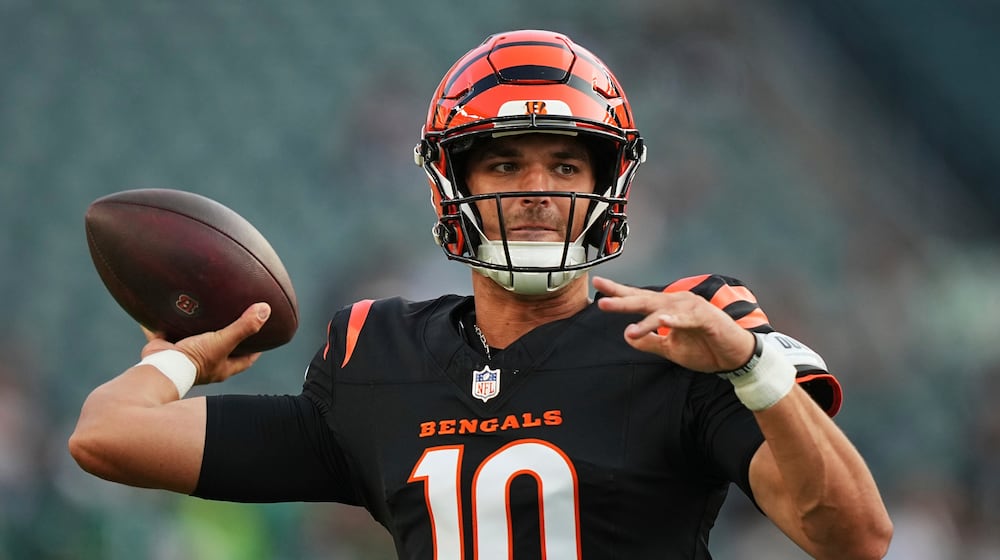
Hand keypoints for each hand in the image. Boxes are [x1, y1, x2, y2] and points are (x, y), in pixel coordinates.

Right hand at [140, 302, 270, 384]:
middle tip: (234, 318)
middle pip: (221, 349)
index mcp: (221, 367)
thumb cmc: (194, 359)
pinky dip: (166, 323)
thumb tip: (266, 310)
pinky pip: (167, 332)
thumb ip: (243, 327)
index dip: (255, 349)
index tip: (264, 337)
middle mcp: (205, 364)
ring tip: (204, 310)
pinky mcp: (166, 348)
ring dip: (198, 328)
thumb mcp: (223, 341)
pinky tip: (168, 308)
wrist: (160, 368)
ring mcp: (185, 357)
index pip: (246, 359)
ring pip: (194, 340)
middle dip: (227, 336)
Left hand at [593, 276, 754, 372]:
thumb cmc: (705, 348)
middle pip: (646, 299)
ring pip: (664, 310)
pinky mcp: (707, 318)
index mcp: (668, 308)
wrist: (735, 357)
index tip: (598, 286)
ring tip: (631, 329)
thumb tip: (626, 335)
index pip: (640, 299)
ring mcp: (692, 309)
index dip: (619, 293)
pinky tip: (663, 322)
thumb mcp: (670, 349)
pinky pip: (687, 319)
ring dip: (646, 319)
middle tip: (603, 302)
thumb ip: (649, 341)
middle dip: (623, 300)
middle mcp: (678, 303)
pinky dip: (675, 320)